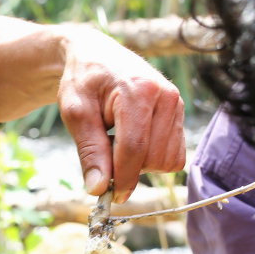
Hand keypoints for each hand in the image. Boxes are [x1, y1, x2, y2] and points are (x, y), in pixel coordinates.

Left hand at [57, 26, 185, 202]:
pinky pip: (174, 154)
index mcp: (139, 91)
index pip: (135, 149)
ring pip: (168, 160)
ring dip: (142, 164)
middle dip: (128, 169)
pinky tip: (133, 141)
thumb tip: (99, 189)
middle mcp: (166, 96)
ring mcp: (176, 104)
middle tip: (104, 152)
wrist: (95, 55)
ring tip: (118, 141)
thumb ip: (89, 151)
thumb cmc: (83, 81)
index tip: (108, 197)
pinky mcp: (179, 113)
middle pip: (154, 158)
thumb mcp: (75, 113)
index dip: (122, 179)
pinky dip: (153, 158)